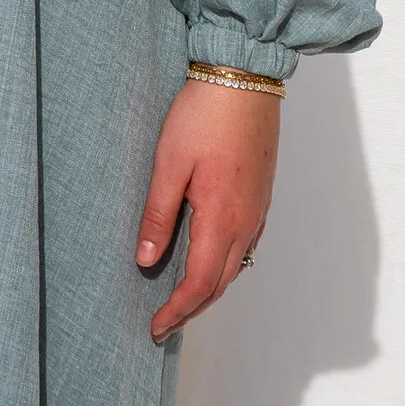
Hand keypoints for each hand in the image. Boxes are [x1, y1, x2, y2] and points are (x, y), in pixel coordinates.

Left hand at [136, 76, 279, 342]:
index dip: (176, 311)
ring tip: (181, 298)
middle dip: (191, 308)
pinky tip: (207, 258)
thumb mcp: (168, 163)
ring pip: (234, 266)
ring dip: (208, 288)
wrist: (244, 77)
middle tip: (164, 323)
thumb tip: (145, 259)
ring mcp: (257, 210)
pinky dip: (223, 264)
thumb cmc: (204, 114)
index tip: (155, 328)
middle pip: (220, 283)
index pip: (199, 284)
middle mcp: (246, 222)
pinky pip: (243, 245)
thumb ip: (158, 214)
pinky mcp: (259, 195)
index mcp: (222, 219)